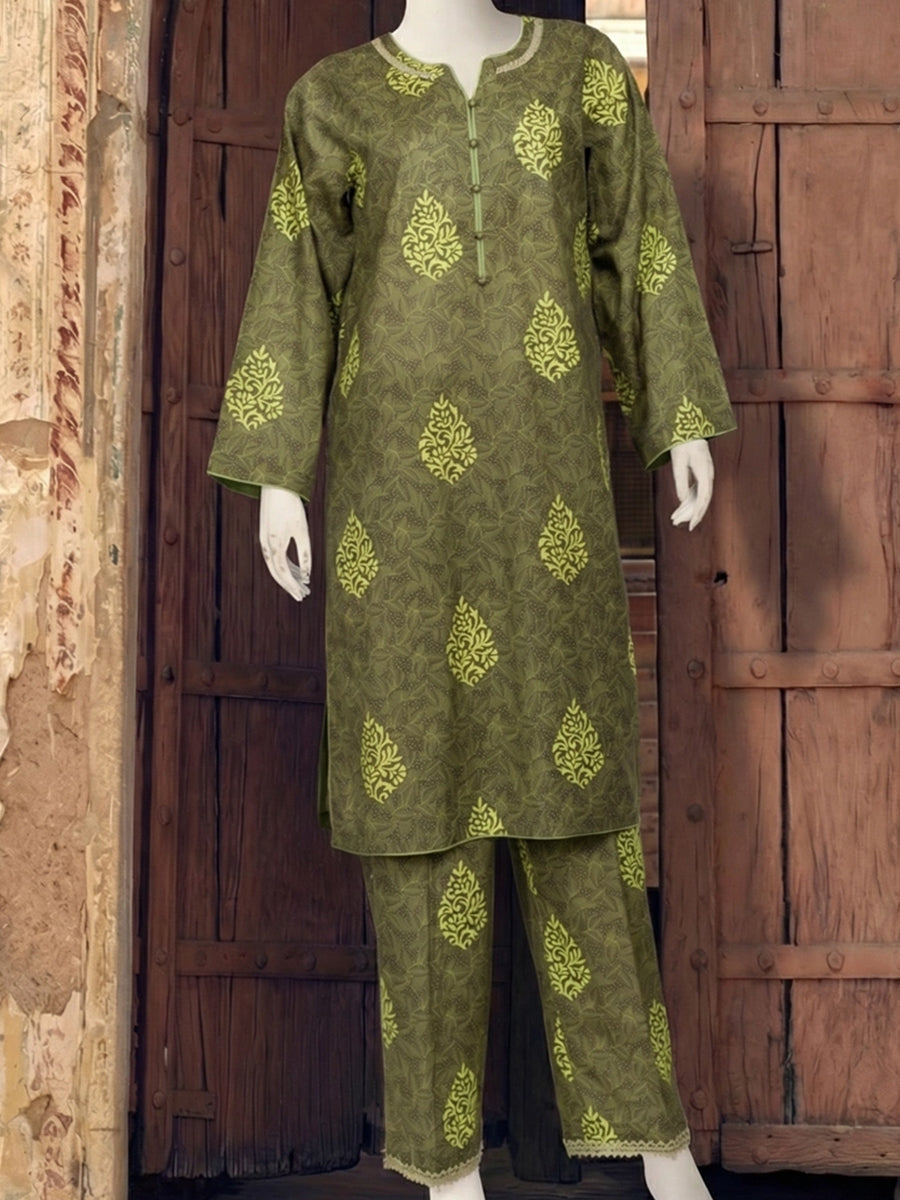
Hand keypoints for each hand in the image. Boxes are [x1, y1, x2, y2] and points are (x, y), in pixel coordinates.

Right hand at [259, 485, 311, 600]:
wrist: (277, 484)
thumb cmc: (292, 506)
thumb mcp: (302, 531)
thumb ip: (305, 554)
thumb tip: (307, 576)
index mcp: (274, 545)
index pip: (283, 574)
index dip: (292, 586)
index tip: (302, 595)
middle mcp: (266, 545)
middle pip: (277, 572)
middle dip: (290, 585)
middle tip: (303, 595)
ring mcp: (264, 539)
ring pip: (275, 564)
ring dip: (288, 575)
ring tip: (302, 584)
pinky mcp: (266, 533)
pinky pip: (274, 555)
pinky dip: (285, 564)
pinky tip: (295, 568)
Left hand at [669, 439, 713, 530]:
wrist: (689, 431)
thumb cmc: (683, 445)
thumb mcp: (678, 462)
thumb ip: (680, 481)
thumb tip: (682, 500)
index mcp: (705, 473)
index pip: (703, 497)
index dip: (698, 513)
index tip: (692, 525)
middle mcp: (708, 477)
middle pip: (702, 500)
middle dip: (691, 514)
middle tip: (680, 525)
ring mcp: (705, 477)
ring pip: (698, 498)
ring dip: (687, 509)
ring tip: (674, 519)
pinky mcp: (700, 476)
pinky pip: (695, 493)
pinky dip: (687, 502)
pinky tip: (679, 510)